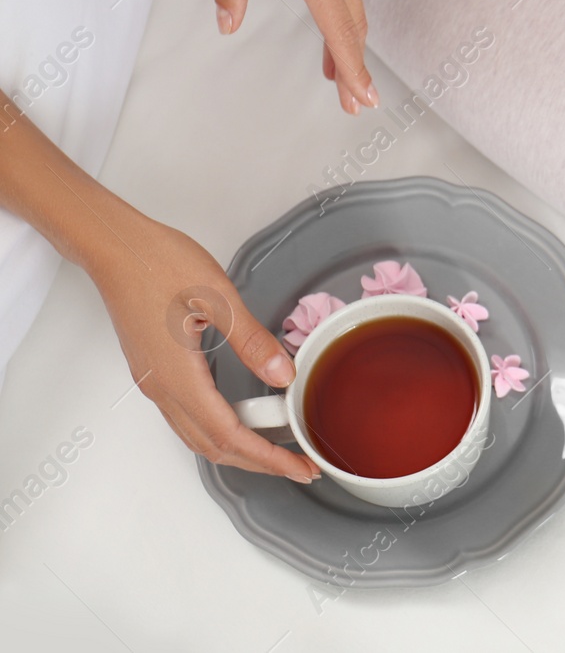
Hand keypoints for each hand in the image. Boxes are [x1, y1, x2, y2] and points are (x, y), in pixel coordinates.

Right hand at [91, 214, 319, 480]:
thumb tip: (282, 375)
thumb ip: (252, 341)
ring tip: (276, 447)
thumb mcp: (216, 298)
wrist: (114, 247)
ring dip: (238, 448)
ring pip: (197, 435)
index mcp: (178, 376)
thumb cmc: (157, 263)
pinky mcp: (153, 370)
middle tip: (298, 465)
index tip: (299, 467)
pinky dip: (220, 427)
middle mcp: (162, 388)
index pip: (229, 435)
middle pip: (213, 446)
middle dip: (258, 462)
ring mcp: (154, 381)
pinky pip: (187, 415)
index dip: (268, 458)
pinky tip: (242, 416)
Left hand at [209, 0, 377, 114]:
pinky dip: (347, 6)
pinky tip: (334, 14)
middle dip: (354, 65)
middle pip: (354, 22)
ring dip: (350, 37)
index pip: (338, 29)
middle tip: (355, 102)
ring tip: (339, 71)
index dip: (350, 69)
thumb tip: (228, 24)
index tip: (360, 100)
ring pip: (355, 0)